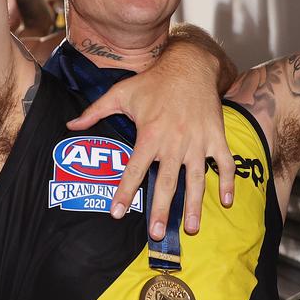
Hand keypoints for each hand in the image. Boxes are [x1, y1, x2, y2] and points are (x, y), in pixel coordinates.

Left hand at [66, 52, 235, 239]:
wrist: (190, 65)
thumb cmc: (153, 81)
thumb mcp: (120, 93)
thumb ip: (95, 111)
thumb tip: (70, 124)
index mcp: (150, 134)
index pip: (134, 169)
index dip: (125, 192)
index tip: (117, 213)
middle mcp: (174, 141)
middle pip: (167, 182)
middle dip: (160, 209)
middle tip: (155, 233)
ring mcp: (197, 141)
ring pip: (197, 179)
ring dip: (194, 205)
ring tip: (190, 228)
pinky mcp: (216, 137)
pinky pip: (224, 163)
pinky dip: (228, 182)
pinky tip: (227, 202)